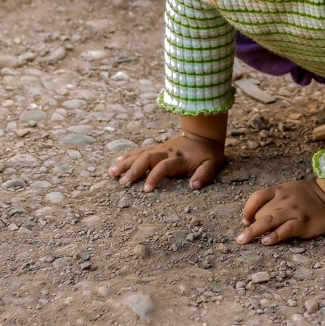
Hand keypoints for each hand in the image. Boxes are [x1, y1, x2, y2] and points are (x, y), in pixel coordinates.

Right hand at [107, 134, 224, 191]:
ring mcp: (161, 148)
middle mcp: (167, 152)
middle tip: (122, 183)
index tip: (146, 190)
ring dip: (126, 163)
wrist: (205, 135)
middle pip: (147, 158)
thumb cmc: (209, 153)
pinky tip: (117, 162)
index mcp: (179, 158)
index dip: (154, 177)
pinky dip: (128, 156)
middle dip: (133, 170)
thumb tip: (194, 186)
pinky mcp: (157, 147)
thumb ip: (204, 175)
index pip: (163, 166)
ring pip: (140, 154)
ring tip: (111, 172)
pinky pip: (140, 150)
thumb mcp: (213, 164)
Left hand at [237, 179, 324, 244]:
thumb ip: (275, 200)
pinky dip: (274, 236)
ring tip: (243, 241)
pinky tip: (266, 242)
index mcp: (280, 190)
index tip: (245, 220)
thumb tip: (257, 216)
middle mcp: (285, 199)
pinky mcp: (303, 222)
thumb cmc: (310, 197)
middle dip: (250, 226)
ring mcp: (294, 211)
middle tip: (241, 238)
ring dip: (253, 232)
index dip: (247, 209)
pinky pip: (285, 229)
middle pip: (260, 212)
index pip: (257, 197)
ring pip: (268, 221)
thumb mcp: (291, 190)